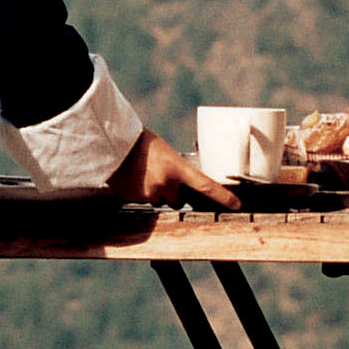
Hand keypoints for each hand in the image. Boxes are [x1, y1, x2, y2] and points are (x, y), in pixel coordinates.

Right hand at [103, 128, 239, 208]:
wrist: (112, 143)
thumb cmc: (140, 142)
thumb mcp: (166, 152)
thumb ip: (176, 168)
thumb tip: (182, 180)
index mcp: (177, 168)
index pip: (206, 186)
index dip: (223, 197)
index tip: (237, 205)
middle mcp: (165, 185)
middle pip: (177, 199)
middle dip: (172, 192)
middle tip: (161, 176)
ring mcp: (149, 194)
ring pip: (158, 200)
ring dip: (155, 192)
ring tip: (143, 173)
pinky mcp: (133, 198)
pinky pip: (141, 199)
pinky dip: (139, 191)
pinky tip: (132, 177)